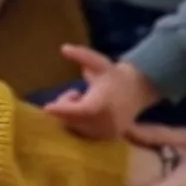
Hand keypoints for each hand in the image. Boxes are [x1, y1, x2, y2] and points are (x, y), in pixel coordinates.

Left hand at [40, 52, 156, 140]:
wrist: (138, 90)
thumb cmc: (114, 75)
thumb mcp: (99, 63)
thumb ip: (82, 55)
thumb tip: (64, 48)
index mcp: (102, 105)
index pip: (78, 111)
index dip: (62, 109)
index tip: (46, 108)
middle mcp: (105, 122)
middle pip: (71, 119)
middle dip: (66, 107)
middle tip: (75, 93)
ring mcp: (106, 132)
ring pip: (76, 127)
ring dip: (73, 114)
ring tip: (85, 101)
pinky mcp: (106, 137)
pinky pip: (83, 132)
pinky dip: (80, 122)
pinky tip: (90, 112)